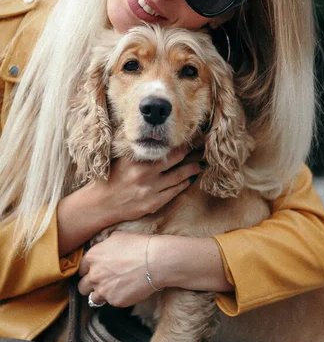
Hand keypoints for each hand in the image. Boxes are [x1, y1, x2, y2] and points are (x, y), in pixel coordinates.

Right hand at [57, 148, 203, 255]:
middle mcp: (146, 174)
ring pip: (180, 177)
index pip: (167, 149)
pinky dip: (184, 184)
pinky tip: (190, 179)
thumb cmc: (111, 177)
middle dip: (193, 154)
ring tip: (201, 163)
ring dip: (193, 169)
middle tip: (204, 148)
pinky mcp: (153, 203)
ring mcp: (151, 190)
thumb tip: (160, 137)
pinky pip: (174, 192)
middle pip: (178, 161)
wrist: (100, 204)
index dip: (183, 143)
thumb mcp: (122, 159)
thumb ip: (140, 150)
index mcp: (138, 160)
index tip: (193, 137)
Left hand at [78, 232, 232, 307]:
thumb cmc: (138, 245)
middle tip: (102, 282)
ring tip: (112, 289)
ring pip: (93, 298)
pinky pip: (110, 303)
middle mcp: (94, 275)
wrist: (155, 261)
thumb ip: (103, 245)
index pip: (80, 269)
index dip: (88, 270)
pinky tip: (126, 290)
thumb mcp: (117, 236)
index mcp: (92, 257)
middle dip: (90, 285)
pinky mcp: (115, 301)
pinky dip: (116, 298)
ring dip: (100, 294)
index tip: (94, 271)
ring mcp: (103, 290)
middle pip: (82, 286)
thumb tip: (101, 247)